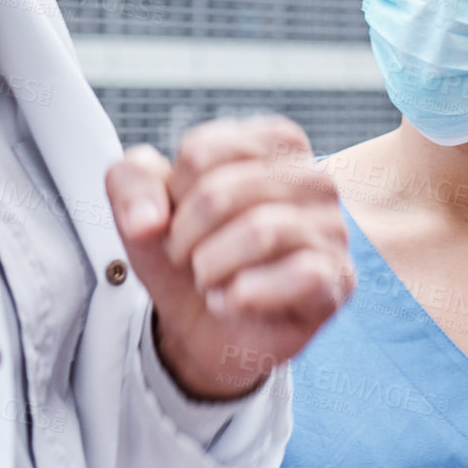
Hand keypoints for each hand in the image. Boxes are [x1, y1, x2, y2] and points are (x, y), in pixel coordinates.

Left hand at [106, 116, 353, 399]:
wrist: (204, 324)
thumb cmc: (187, 252)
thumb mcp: (142, 209)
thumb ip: (130, 181)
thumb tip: (148, 221)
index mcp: (274, 143)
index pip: (202, 153)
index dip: (172, 195)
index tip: (177, 219)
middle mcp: (314, 178)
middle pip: (222, 192)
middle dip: (183, 237)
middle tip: (185, 259)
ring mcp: (333, 229)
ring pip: (260, 231)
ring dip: (210, 267)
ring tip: (207, 281)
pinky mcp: (338, 280)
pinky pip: (300, 276)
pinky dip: (245, 295)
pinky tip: (229, 302)